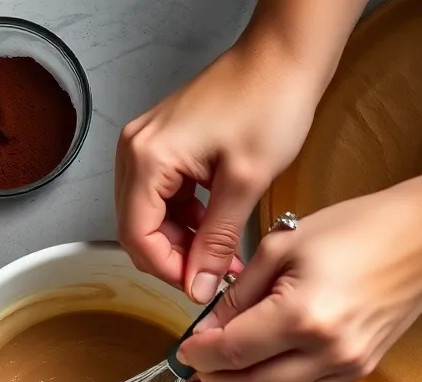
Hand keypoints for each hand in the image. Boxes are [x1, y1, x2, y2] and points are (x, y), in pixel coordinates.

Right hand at [115, 43, 320, 302]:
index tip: (198, 287)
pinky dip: (184, 220)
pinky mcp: (163, 145)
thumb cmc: (270, 98)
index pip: (137, 236)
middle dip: (173, 259)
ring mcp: (146, 146)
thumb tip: (200, 284)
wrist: (285, 54)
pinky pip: (161, 198)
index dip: (167, 270)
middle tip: (209, 275)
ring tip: (218, 255)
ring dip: (180, 242)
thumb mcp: (245, 182)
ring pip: (148, 217)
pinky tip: (211, 227)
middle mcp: (136, 150)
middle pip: (137, 229)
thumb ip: (217, 241)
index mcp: (148, 157)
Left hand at [178, 181, 421, 381]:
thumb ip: (238, 294)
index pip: (232, 352)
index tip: (182, 351)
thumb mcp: (283, 245)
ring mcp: (346, 367)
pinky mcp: (357, 372)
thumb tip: (206, 330)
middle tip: (188, 379)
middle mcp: (326, 351)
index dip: (199, 356)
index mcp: (302, 315)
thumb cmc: (359, 229)